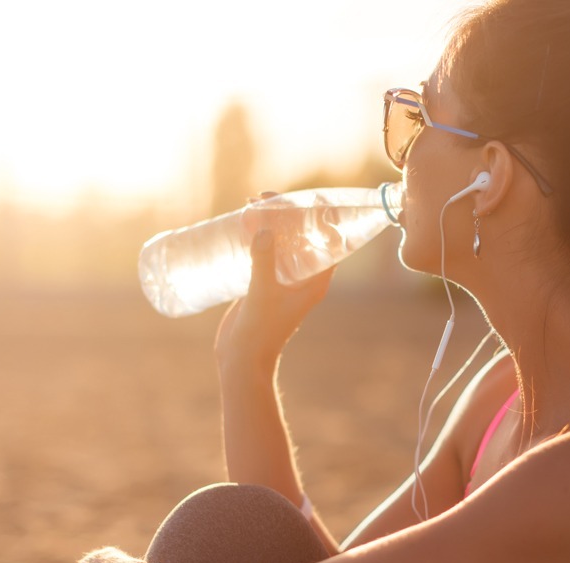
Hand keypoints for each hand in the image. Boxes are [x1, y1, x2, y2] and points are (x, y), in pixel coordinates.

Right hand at [215, 193, 334, 372]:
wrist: (242, 358)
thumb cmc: (260, 331)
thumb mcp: (262, 293)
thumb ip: (263, 262)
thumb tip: (264, 229)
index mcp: (316, 281)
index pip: (328, 241)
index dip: (319, 217)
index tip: (302, 197)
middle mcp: (304, 278)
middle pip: (303, 237)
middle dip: (288, 214)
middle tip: (264, 197)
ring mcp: (285, 280)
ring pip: (283, 242)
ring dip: (270, 223)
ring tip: (250, 205)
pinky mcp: (265, 283)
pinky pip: (266, 253)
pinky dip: (257, 237)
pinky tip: (241, 224)